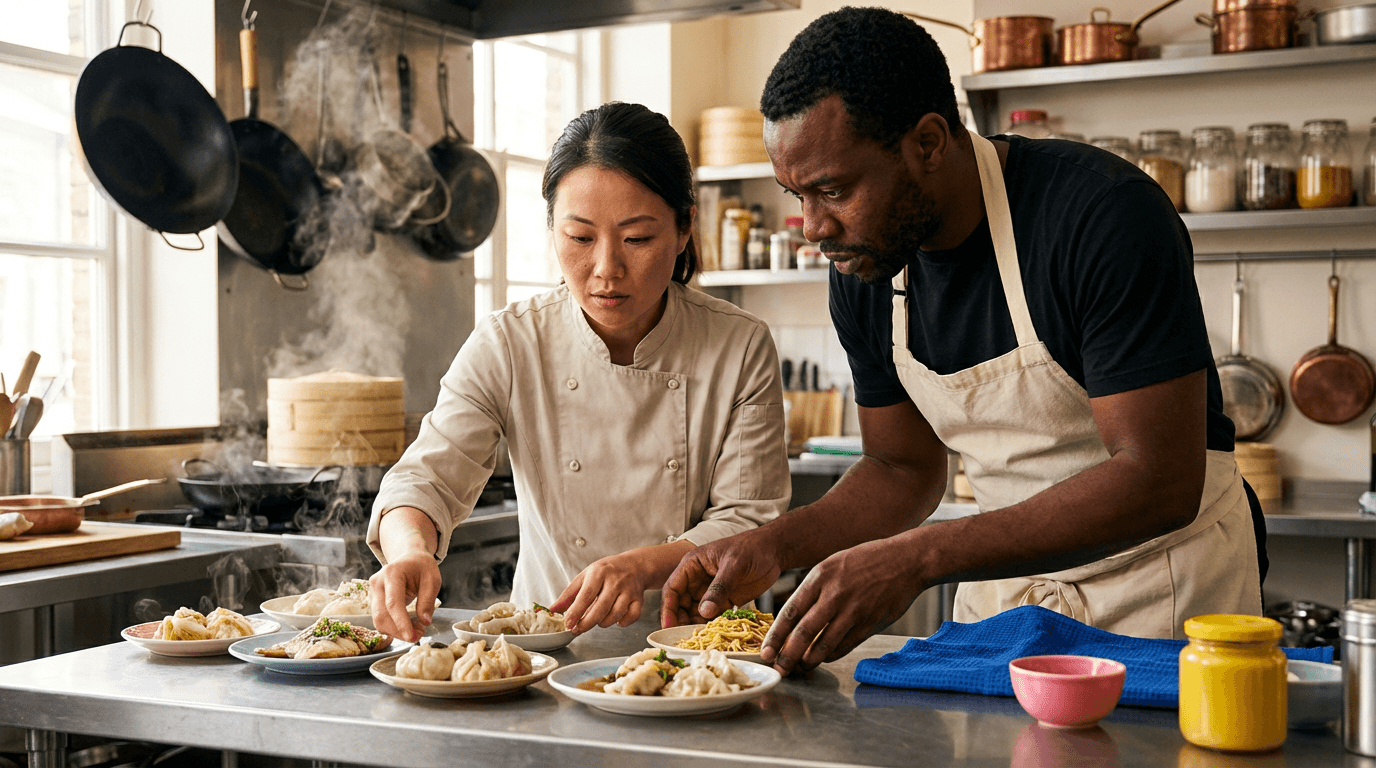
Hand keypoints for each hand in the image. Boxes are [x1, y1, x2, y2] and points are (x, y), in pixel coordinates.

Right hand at [369, 551, 440, 642]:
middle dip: (399, 631)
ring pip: (378, 620)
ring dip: (396, 631)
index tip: (411, 637)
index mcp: (392, 573)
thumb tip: (424, 622)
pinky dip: (393, 627)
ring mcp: (373, 591)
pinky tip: (407, 625)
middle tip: (419, 635)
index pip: (393, 603)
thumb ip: (428, 600)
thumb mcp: (433, 579)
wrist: (409, 558)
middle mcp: (377, 582)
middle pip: (382, 615)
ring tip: (416, 630)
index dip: (401, 623)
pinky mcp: (373, 600)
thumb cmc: (421, 567)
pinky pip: (380, 619)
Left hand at [549, 552, 649, 633]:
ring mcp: (629, 590)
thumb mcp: (585, 576)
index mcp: (599, 573)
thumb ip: (568, 594)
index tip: (568, 623)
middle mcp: (616, 581)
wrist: (634, 565)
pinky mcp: (639, 599)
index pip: (586, 594)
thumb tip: (552, 610)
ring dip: (604, 623)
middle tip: (577, 629)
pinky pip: (633, 616)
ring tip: (597, 620)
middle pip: (601, 607)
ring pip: (616, 614)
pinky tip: (616, 620)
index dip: (576, 611)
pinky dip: (623, 622)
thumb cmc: (606, 571)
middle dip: (587, 622)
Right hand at [660, 528, 783, 627]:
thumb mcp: (734, 565)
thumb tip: (703, 611)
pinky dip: (710, 626)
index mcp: (692, 565)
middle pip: (681, 604)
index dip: (668, 609)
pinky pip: (712, 617)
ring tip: (698, 640)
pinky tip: (712, 636)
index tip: (668, 626)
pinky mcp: (724, 601)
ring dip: (694, 626)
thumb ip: (719, 588)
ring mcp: (710, 592)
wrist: (774, 551)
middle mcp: (697, 580)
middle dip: (680, 621)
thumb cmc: (752, 549)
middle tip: (683, 638)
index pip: (672, 589)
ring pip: (695, 613)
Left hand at [760, 536, 922, 675]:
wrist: (906, 560)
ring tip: (800, 668)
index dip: (776, 635)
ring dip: (809, 660)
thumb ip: (814, 588)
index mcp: (820, 577)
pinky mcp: (870, 623)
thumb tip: (794, 616)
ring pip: (824, 644)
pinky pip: (845, 646)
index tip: (766, 651)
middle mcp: (834, 594)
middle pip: (803, 632)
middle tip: (779, 668)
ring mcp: (853, 611)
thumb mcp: (833, 564)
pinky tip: (824, 658)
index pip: (790, 611)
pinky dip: (831, 655)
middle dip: (788, 655)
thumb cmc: (867, 560)